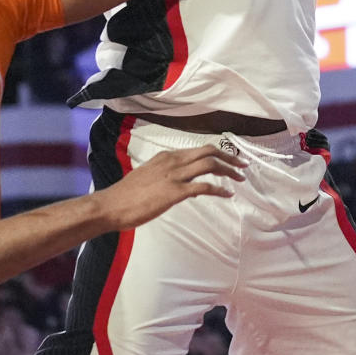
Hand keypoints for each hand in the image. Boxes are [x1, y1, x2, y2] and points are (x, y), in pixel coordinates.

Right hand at [97, 143, 246, 230]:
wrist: (112, 205)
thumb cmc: (127, 195)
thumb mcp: (149, 178)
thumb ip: (168, 178)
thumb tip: (189, 188)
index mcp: (166, 157)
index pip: (198, 149)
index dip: (217, 153)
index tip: (230, 160)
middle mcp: (172, 161)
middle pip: (208, 152)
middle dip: (229, 157)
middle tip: (243, 165)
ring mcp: (174, 175)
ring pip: (209, 164)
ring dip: (228, 170)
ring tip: (240, 178)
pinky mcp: (175, 192)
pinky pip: (204, 186)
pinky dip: (219, 189)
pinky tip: (227, 194)